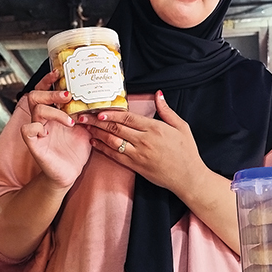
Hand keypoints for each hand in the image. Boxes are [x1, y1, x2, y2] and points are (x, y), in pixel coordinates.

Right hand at [21, 70, 91, 187]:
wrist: (70, 173)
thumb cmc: (75, 151)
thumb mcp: (86, 128)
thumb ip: (88, 114)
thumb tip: (99, 99)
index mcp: (53, 114)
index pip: (44, 91)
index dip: (47, 80)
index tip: (58, 72)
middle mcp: (43, 120)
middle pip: (35, 96)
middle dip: (51, 93)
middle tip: (67, 95)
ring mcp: (37, 132)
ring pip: (36, 111)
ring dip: (54, 111)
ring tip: (70, 120)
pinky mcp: (34, 145)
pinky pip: (27, 130)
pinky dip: (36, 127)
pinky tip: (49, 132)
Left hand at [78, 91, 203, 195]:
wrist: (188, 177)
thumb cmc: (187, 151)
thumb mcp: (181, 127)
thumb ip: (166, 111)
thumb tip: (158, 94)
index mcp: (155, 128)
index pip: (128, 118)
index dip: (111, 114)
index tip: (99, 110)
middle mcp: (144, 140)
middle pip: (116, 128)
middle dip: (97, 122)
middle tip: (83, 116)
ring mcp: (138, 154)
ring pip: (112, 141)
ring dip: (97, 133)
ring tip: (85, 127)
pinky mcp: (136, 166)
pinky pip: (115, 156)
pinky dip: (103, 149)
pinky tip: (94, 142)